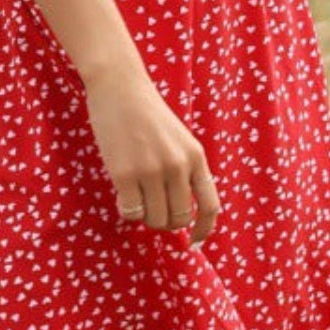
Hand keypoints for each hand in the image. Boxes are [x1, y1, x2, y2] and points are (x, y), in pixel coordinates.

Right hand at [83, 68, 220, 246]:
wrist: (119, 86)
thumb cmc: (147, 114)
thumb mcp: (179, 139)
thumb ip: (186, 170)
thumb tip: (183, 214)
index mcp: (196, 157)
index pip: (210, 206)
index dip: (204, 230)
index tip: (194, 242)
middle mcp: (178, 166)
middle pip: (179, 218)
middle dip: (166, 222)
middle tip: (152, 211)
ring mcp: (151, 170)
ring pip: (155, 219)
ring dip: (145, 217)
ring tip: (136, 198)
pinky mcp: (125, 173)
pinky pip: (131, 212)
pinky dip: (127, 210)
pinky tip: (122, 195)